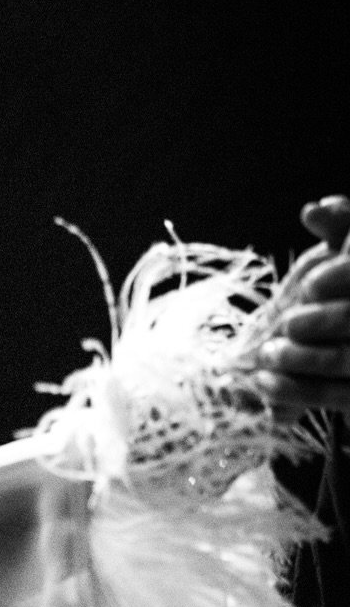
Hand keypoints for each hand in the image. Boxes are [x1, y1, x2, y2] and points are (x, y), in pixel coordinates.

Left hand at [252, 197, 349, 417]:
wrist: (329, 349)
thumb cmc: (338, 287)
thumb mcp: (343, 249)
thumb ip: (339, 224)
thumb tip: (314, 209)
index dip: (345, 278)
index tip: (309, 285)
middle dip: (324, 323)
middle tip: (286, 325)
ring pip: (347, 360)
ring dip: (304, 360)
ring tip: (264, 357)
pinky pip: (337, 397)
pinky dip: (297, 393)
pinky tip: (266, 389)